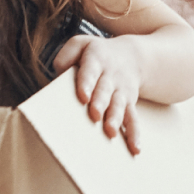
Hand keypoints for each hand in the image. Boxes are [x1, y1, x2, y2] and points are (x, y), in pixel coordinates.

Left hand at [54, 34, 143, 154]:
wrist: (131, 56)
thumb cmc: (97, 54)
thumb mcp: (80, 44)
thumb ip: (66, 55)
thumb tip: (58, 74)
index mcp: (96, 59)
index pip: (90, 71)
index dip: (86, 83)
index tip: (83, 96)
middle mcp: (111, 76)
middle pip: (105, 90)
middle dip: (100, 103)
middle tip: (95, 115)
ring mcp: (122, 91)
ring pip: (119, 105)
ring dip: (115, 119)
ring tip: (110, 132)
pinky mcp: (129, 104)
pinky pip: (133, 119)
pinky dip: (134, 134)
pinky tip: (135, 149)